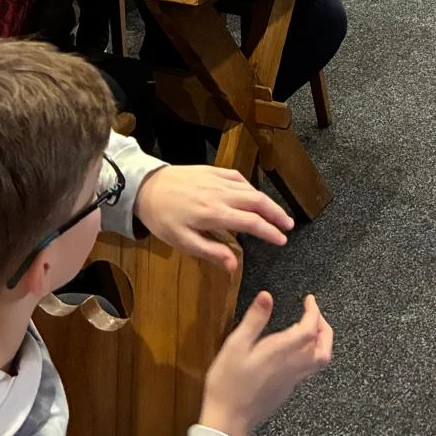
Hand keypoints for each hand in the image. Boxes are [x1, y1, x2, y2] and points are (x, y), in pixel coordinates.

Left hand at [134, 166, 291, 273]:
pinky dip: (250, 187)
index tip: (282, 240)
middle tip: (290, 226)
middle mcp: (220, 194)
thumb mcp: (182, 241)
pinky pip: (238, 177)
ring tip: (279, 213)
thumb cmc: (162, 219)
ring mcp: (217, 180)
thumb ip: (210, 252)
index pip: (251, 222)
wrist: (145, 187)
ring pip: (250, 189)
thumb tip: (233, 265)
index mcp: (214, 214)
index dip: (270, 232)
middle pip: (257, 202)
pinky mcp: (212, 170)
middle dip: (277, 214)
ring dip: (267, 201)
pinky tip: (254, 194)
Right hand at [200, 291, 332, 435]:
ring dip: (320, 342)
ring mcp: (291, 381)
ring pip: (318, 361)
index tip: (310, 299)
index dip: (314, 312)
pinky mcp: (286, 391)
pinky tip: (292, 349)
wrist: (228, 421)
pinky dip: (308, 353)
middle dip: (324, 328)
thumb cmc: (228, 383)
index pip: (309, 329)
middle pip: (323, 349)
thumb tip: (267, 296)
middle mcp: (292, 367)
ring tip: (306, 328)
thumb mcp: (235, 346)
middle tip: (314, 314)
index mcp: (281, 352)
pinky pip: (307, 369)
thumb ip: (254, 320)